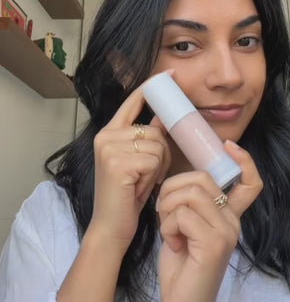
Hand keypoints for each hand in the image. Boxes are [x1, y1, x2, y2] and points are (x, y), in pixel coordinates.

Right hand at [87, 83, 170, 256]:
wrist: (111, 227)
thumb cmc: (127, 195)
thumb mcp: (139, 162)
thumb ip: (146, 139)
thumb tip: (164, 117)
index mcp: (109, 133)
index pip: (132, 102)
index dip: (151, 88)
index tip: (171, 74)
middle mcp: (106, 137)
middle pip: (154, 131)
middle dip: (161, 154)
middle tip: (149, 176)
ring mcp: (110, 149)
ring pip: (158, 145)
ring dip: (159, 167)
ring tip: (143, 183)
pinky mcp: (118, 163)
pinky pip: (154, 160)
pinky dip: (154, 176)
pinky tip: (140, 188)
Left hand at [157, 140, 262, 301]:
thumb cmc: (181, 268)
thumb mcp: (186, 228)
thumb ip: (191, 204)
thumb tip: (181, 177)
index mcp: (229, 215)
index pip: (250, 181)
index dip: (243, 160)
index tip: (228, 145)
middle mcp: (233, 221)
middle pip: (202, 178)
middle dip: (172, 190)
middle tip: (165, 215)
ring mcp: (227, 232)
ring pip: (190, 193)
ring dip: (167, 209)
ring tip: (169, 230)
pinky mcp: (215, 244)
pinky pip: (183, 215)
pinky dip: (168, 227)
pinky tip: (173, 245)